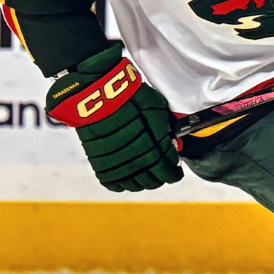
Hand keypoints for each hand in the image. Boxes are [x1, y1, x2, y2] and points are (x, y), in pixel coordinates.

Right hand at [46, 44, 182, 191]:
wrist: (97, 90)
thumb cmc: (130, 95)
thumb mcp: (157, 108)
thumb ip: (165, 130)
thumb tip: (172, 147)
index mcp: (150, 142)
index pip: (165, 168)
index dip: (172, 173)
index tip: (176, 173)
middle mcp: (133, 154)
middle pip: (150, 178)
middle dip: (160, 179)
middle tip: (164, 176)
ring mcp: (114, 158)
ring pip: (132, 182)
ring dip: (142, 183)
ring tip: (148, 179)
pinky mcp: (97, 159)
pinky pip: (111, 180)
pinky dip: (121, 183)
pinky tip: (127, 181)